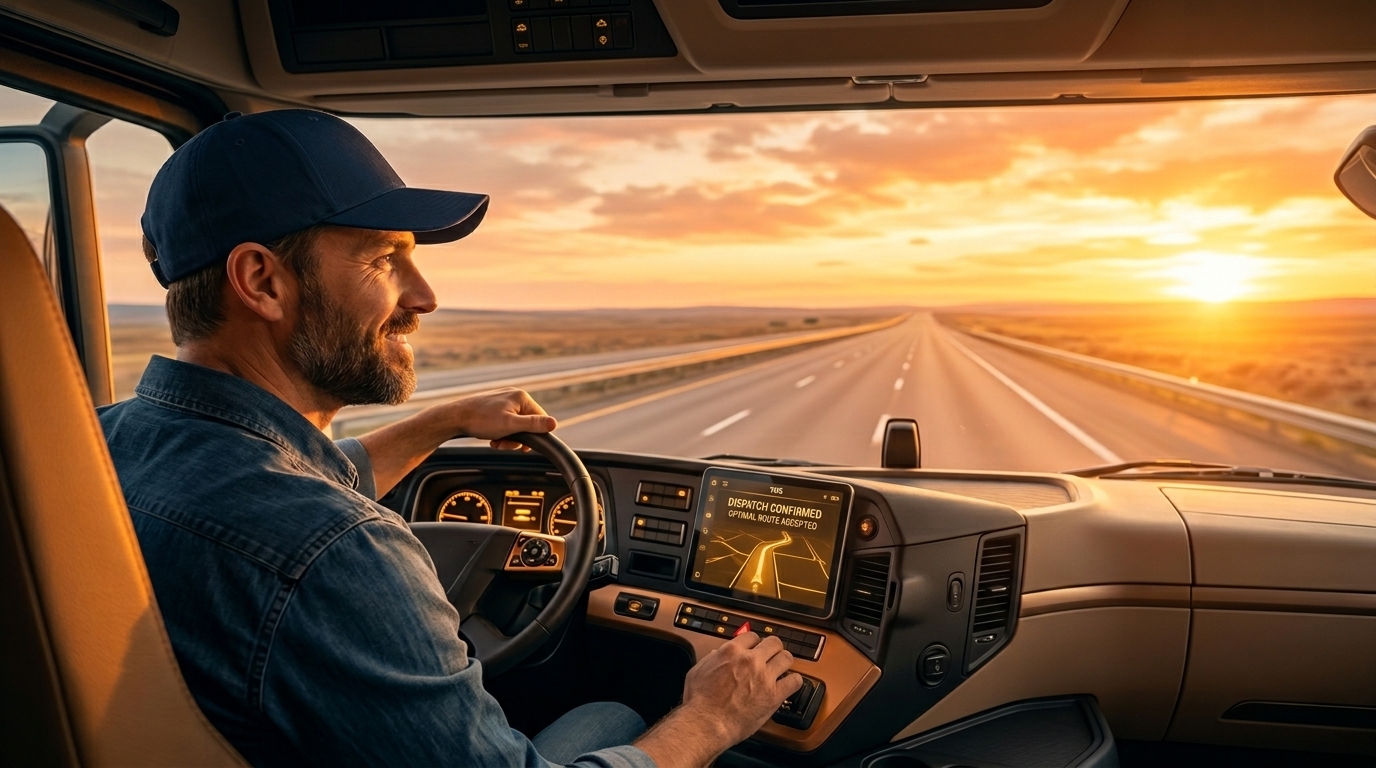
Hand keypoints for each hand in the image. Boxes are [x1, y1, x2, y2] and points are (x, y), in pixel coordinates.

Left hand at [353, 388, 554, 496]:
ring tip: (495, 440)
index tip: (522, 446)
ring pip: (515, 424)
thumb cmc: (481, 420)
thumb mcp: (511, 426)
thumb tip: (554, 424)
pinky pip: (505, 422)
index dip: (533, 435)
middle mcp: (514, 395)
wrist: (454, 417)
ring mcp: (503, 400)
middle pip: (528, 423)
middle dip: (517, 437)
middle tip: (504, 443)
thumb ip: (533, 425)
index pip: (540, 418)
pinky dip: (500, 432)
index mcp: (521, 397)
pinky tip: (491, 436)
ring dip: (508, 437)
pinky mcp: (494, 406)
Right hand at [634, 633, 801, 767]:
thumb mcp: (698, 671)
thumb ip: (710, 659)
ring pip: (786, 658)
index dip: (755, 642)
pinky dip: (794, 681)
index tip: (756, 648)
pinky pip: (795, 681)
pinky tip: (789, 684)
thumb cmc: (699, 701)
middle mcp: (751, 660)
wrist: (708, 723)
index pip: (753, 636)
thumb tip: (717, 654)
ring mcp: (764, 677)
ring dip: (784, 662)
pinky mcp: (774, 695)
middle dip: (773, 648)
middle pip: (773, 643)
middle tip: (772, 655)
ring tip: (782, 668)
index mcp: (732, 651)